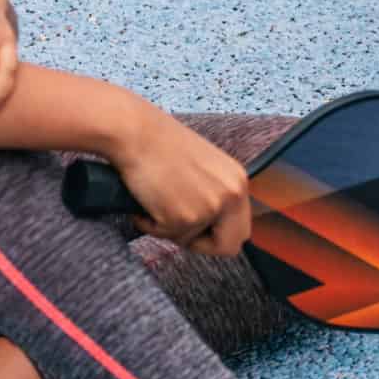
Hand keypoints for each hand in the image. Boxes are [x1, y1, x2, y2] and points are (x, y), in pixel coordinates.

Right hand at [109, 109, 254, 256]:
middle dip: (203, 245)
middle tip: (178, 229)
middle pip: (230, 246)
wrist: (136, 132)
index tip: (200, 230)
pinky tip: (145, 201)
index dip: (219, 235)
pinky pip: (165, 235)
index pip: (242, 229)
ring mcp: (209, 208)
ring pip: (191, 241)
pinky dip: (150, 224)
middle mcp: (231, 196)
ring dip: (168, 228)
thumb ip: (215, 194)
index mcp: (237, 181)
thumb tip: (212, 223)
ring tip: (155, 200)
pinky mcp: (183, 217)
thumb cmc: (161, 144)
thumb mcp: (205, 169)